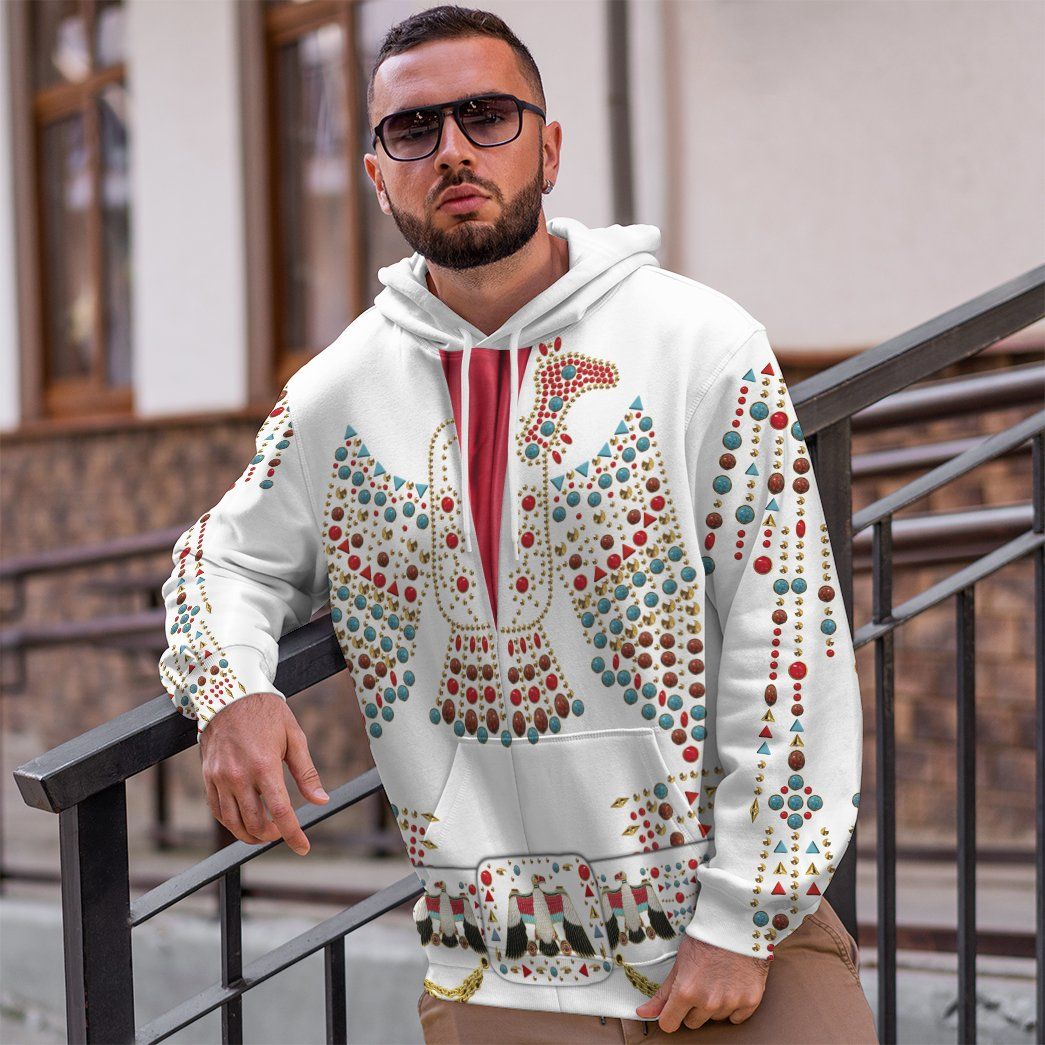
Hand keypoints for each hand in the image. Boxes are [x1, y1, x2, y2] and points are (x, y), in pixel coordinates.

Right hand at [198, 692, 329, 855]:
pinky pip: (217, 810)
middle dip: (273, 835)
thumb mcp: (294, 737)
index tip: (303, 847)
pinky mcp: (207, 777)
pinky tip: (244, 821)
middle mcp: (239, 775)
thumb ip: (306, 773)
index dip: (293, 834)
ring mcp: (220, 778)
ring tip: (266, 832)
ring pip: (233, 823)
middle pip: (255, 822)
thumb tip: (321, 801)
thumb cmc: (267, 713)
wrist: (229, 694)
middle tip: (284, 831)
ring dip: (251, 835)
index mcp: (264, 765)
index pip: (280, 811)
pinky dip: (231, 823)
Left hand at [634, 933, 770, 1031]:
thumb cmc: (705, 940)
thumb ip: (662, 993)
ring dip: (713, 1006)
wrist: (736, 926)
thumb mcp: (679, 962)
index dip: (669, 1015)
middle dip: (692, 1008)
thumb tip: (643, 1013)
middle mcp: (708, 1002)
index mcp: (686, 991)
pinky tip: (731, 985)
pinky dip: (733, 1006)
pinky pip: (736, 1018)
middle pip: (692, 1023)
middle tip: (699, 984)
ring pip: (714, 1019)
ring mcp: (730, 1003)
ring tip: (716, 980)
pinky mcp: (750, 1002)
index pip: (669, 1024)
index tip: (673, 1007)